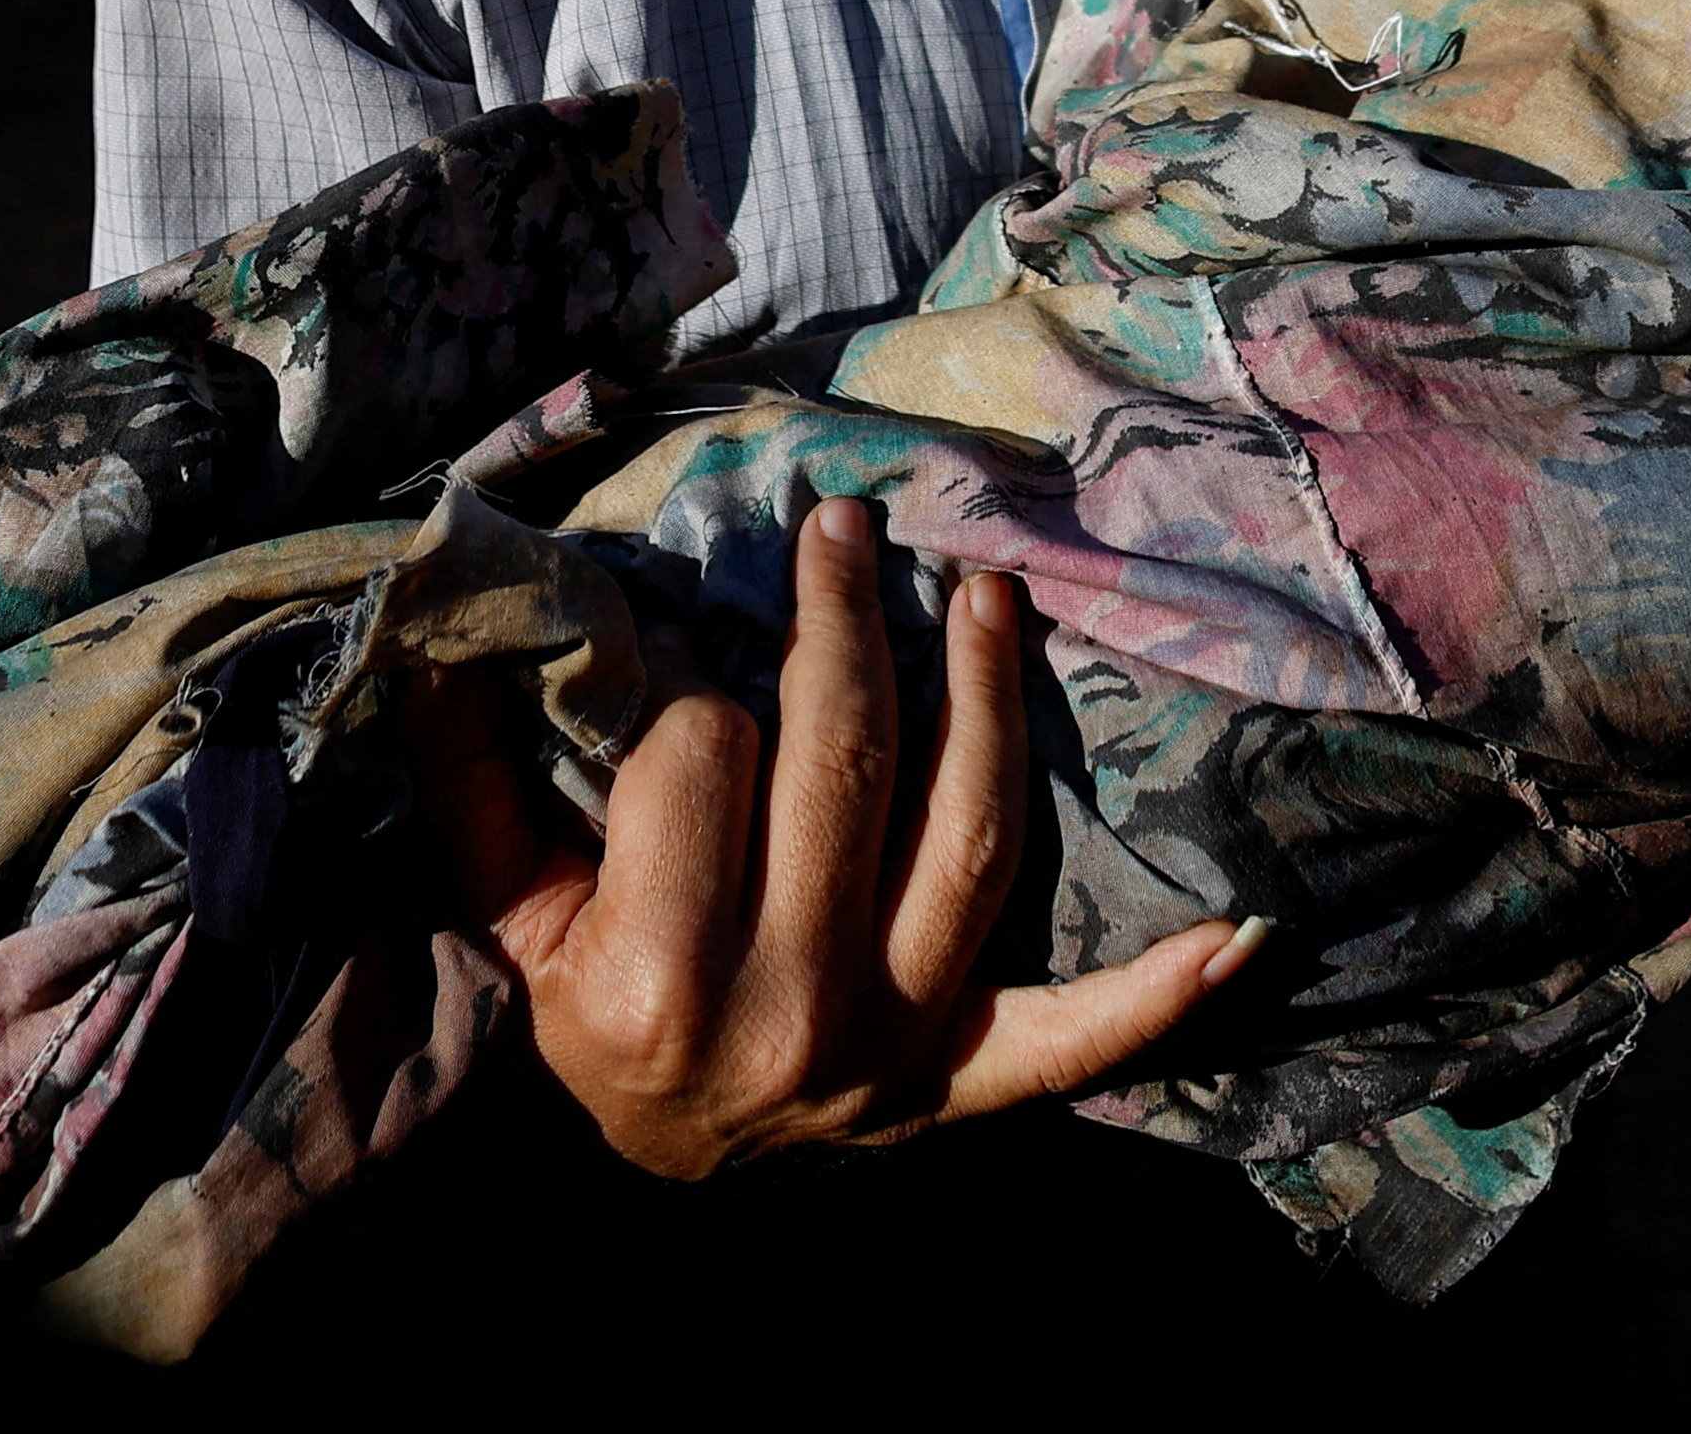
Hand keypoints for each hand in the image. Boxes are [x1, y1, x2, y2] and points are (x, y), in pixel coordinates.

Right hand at [414, 498, 1267, 1178]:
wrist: (662, 1162)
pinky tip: (1241, 933)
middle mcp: (787, 1015)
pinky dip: (1157, 997)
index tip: (689, 638)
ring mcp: (890, 1053)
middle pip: (847, 768)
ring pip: (968, 840)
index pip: (708, 757)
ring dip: (991, 702)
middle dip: (846, 622)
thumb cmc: (587, 1002)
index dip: (697, 679)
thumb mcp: (509, 905)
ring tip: (986, 591)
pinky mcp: (961, 1082)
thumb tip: (449, 625)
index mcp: (657, 976)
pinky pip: (1072, 1042)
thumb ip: (479, 769)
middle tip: (847, 526)